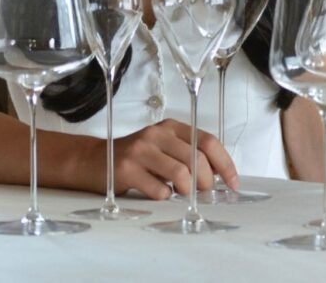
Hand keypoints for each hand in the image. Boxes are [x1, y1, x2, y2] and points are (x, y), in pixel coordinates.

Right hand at [110, 119, 238, 199]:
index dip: (225, 164)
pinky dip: (164, 197)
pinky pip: (159, 190)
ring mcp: (140, 150)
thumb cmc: (135, 159)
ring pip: (181, 173)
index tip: (232, 183)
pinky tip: (157, 194)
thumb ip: (187, 155)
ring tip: (179, 193)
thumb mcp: (162, 148)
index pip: (208, 142)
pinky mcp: (126, 169)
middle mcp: (156, 134)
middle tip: (202, 193)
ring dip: (187, 191)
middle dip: (207, 182)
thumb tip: (219, 176)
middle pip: (197, 159)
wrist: (92, 161)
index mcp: (171, 127)